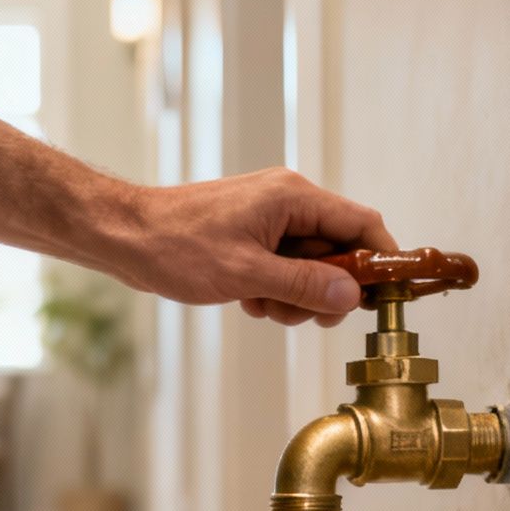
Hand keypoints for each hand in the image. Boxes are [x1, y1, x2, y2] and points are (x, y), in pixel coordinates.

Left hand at [100, 168, 398, 327]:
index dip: (380, 259)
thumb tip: (351, 296)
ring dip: (294, 295)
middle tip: (299, 313)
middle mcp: (287, 202)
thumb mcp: (248, 274)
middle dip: (324, 289)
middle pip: (338, 250)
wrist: (124, 236)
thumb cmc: (176, 246)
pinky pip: (283, 268)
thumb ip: (305, 284)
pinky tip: (246, 299)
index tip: (384, 296)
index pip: (361, 223)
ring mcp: (268, 219)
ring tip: (259, 304)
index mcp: (293, 197)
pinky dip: (273, 290)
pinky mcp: (250, 237)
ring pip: (310, 265)